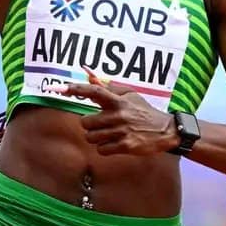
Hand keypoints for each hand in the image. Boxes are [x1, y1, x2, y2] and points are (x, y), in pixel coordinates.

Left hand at [57, 76, 179, 155]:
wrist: (165, 131)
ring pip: (91, 137)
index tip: (60, 87)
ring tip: (109, 133)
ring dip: (96, 137)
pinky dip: (104, 148)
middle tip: (100, 124)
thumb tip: (89, 75)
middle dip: (90, 125)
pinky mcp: (125, 146)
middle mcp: (118, 115)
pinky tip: (115, 143)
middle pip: (85, 122)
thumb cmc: (143, 111)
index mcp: (118, 101)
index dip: (76, 89)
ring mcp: (121, 131)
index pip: (94, 91)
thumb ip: (108, 88)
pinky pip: (101, 150)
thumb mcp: (129, 96)